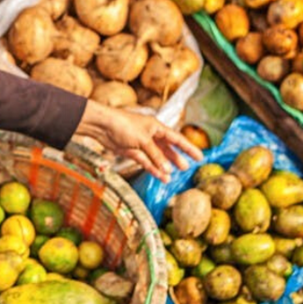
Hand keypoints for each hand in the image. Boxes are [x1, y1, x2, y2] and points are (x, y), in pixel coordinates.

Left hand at [73, 100, 202, 180]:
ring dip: (163, 167)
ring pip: (156, 157)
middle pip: (167, 149)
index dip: (188, 148)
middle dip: (176, 159)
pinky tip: (159, 176)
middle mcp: (151, 135)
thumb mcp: (143, 140)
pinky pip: (145, 162)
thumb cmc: (123, 125)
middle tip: (186, 169)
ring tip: (171, 178)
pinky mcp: (132, 152)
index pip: (177, 138)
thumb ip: (156, 155)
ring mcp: (141, 144)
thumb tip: (168, 170)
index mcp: (157, 127)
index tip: (199, 157)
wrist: (102, 126)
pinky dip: (152, 169)